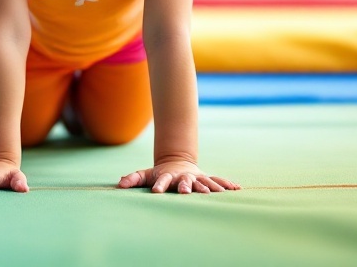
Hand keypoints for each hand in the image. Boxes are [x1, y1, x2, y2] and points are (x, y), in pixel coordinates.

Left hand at [119, 161, 238, 193]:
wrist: (176, 163)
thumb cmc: (159, 174)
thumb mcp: (145, 175)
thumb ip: (133, 178)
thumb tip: (119, 184)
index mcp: (168, 176)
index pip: (162, 181)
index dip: (159, 185)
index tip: (156, 192)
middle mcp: (184, 177)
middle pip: (186, 181)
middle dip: (187, 187)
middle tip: (186, 193)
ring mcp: (196, 177)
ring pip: (204, 182)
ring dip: (209, 188)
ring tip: (216, 194)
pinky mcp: (206, 178)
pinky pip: (218, 181)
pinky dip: (226, 184)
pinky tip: (237, 188)